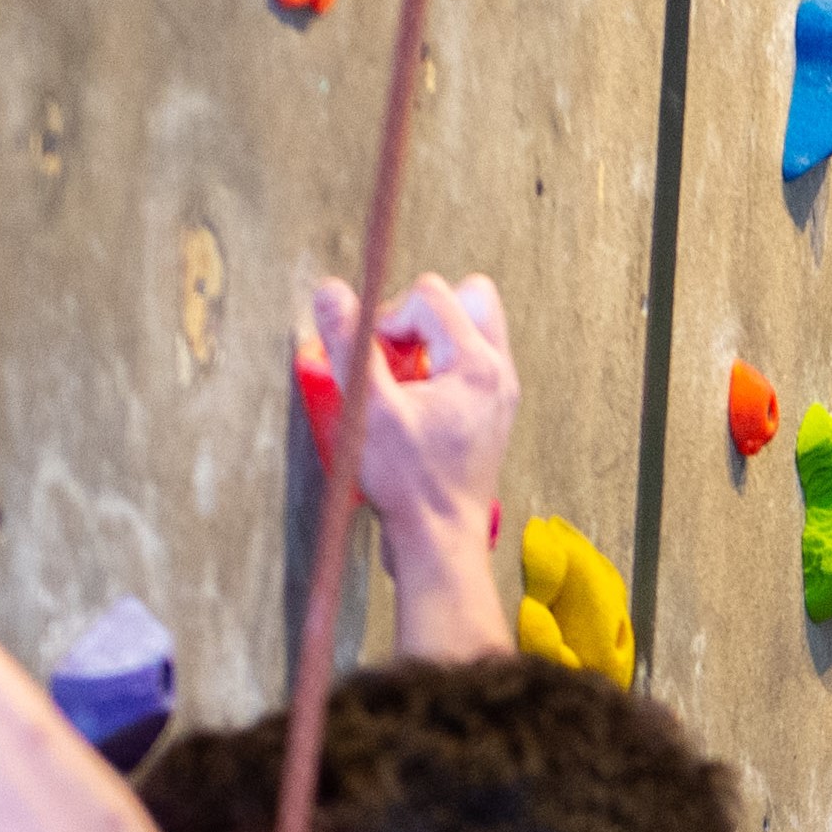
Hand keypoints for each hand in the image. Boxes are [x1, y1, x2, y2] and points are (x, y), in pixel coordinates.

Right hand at [300, 271, 514, 549]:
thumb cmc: (409, 483)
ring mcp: (500, 392)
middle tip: (395, 355)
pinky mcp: (491, 411)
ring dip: (433, 337)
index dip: (388, 316)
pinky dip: (441, 365)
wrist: (440, 538)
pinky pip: (470, 361)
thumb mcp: (368, 410)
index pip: (429, 295)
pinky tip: (416, 401)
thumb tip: (331, 292)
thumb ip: (349, 345)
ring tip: (405, 378)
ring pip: (472, 326)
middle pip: (466, 296)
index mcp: (477, 364)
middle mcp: (498, 371)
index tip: (372, 358)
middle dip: (421, 315)